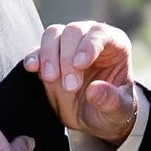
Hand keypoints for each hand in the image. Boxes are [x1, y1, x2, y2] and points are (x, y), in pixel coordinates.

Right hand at [31, 19, 138, 146]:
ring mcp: (66, 47)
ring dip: (49, 55)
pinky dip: (32, 57)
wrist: (93, 119)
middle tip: (70, 86)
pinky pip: (36, 50)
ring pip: (52, 35)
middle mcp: (89, 39)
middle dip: (67, 57)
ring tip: (50, 78)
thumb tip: (94, 89)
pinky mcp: (47, 58)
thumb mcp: (119, 111)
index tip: (80, 64)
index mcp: (113, 45)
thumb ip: (110, 100)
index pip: (101, 34)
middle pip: (73, 32)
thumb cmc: (111, 110)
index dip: (89, 45)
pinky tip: (32, 67)